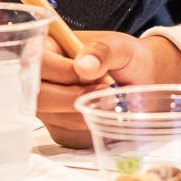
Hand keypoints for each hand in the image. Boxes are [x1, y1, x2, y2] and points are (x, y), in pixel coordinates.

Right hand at [36, 30, 180, 147]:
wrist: (142, 79)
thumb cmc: (128, 57)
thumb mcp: (119, 47)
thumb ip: (102, 51)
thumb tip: (83, 65)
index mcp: (49, 48)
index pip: (38, 63)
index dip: (62, 72)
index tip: (90, 73)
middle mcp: (41, 77)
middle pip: (38, 95)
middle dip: (72, 97)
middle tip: (102, 88)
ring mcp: (46, 103)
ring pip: (52, 117)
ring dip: (84, 111)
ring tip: (106, 96)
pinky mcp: (57, 126)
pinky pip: (65, 133)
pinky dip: (88, 126)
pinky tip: (101, 111)